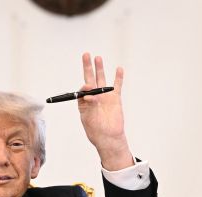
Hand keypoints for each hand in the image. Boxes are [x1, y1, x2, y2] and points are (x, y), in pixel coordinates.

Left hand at [77, 52, 133, 170]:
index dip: (84, 86)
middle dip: (88, 66)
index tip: (87, 87)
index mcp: (84, 101)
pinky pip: (117, 86)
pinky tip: (118, 69)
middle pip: (90, 78)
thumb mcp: (87, 118)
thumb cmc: (96, 131)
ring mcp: (104, 97)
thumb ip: (87, 104)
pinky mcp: (115, 99)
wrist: (109, 138)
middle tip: (86, 55)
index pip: (82, 89)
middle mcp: (93, 96)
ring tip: (98, 58)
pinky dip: (118, 78)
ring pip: (102, 79)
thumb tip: (88, 91)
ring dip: (100, 68)